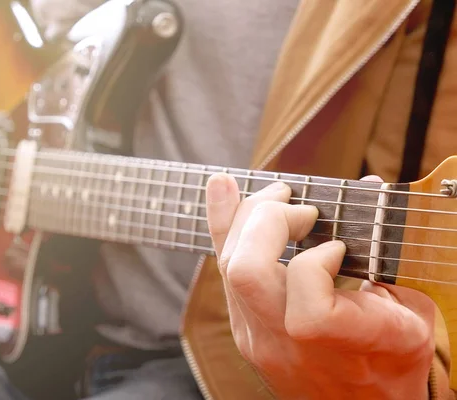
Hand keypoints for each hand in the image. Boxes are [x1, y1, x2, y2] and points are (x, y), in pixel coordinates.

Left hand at [205, 173, 434, 398]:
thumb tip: (366, 186)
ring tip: (275, 196)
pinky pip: (224, 273)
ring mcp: (257, 338)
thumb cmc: (392, 362)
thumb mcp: (410, 314)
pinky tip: (223, 190)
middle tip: (299, 205)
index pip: (307, 300)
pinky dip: (226, 228)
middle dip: (268, 218)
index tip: (338, 247)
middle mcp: (288, 344)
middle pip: (247, 271)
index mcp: (344, 343)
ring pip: (227, 266)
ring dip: (245, 217)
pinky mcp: (242, 330)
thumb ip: (385, 255)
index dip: (318, 259)